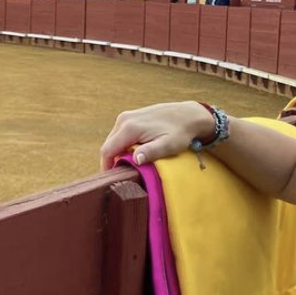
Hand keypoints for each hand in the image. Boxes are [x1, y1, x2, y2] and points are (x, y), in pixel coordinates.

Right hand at [99, 101, 214, 170]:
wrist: (189, 114)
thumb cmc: (180, 132)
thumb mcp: (169, 145)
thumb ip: (151, 152)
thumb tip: (135, 160)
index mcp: (130, 127)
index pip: (107, 150)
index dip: (106, 166)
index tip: (112, 180)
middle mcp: (124, 119)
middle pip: (109, 145)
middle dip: (112, 160)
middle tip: (123, 174)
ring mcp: (127, 116)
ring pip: (114, 139)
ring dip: (118, 152)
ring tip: (130, 164)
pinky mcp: (131, 116)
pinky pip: (120, 134)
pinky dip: (123, 145)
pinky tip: (135, 152)